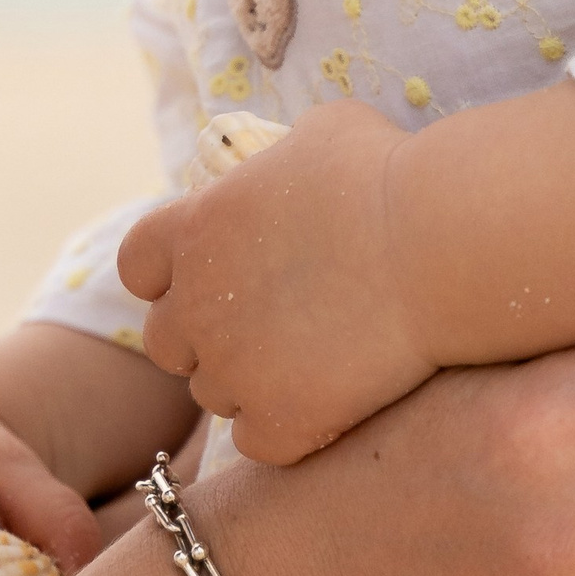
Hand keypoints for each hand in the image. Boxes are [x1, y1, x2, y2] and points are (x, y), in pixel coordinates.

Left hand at [120, 101, 428, 460]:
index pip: (137, 266)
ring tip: (308, 365)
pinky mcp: (282, 418)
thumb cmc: (385, 173)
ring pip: (212, 395)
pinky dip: (286, 430)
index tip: (214, 277)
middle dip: (204, 338)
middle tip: (266, 330)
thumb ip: (282, 160)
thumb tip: (296, 165)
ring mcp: (234, 367)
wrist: (437, 242)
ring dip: (248, 385)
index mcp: (192, 229)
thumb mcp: (320, 133)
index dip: (170, 276)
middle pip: (165, 342)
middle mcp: (195, 302)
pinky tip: (326, 407)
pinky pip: (258, 442)